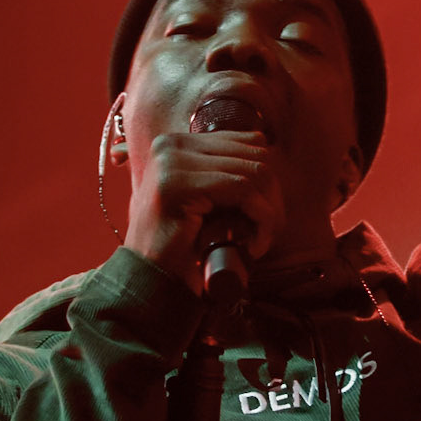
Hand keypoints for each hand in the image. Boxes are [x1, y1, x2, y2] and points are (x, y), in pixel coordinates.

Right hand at [124, 129, 285, 289]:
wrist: (148, 278)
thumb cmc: (179, 245)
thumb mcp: (202, 198)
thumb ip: (221, 170)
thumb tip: (265, 147)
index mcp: (176, 143)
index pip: (247, 141)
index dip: (267, 180)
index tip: (266, 216)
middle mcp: (171, 145)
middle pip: (253, 154)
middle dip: (272, 196)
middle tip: (267, 231)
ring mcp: (172, 161)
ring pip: (253, 171)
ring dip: (269, 211)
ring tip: (260, 241)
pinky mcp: (179, 184)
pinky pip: (243, 189)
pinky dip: (261, 218)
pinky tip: (254, 245)